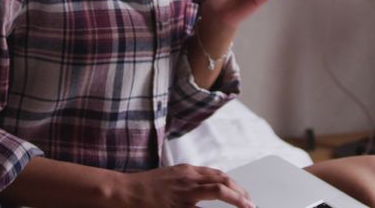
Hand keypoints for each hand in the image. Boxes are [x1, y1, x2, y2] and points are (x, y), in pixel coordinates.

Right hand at [118, 164, 254, 207]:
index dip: (234, 185)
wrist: (123, 191)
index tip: (243, 195)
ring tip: (248, 206)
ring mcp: (184, 190)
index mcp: (187, 171)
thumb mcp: (168, 178)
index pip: (218, 175)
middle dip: (240, 192)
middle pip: (223, 180)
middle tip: (251, 203)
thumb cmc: (143, 187)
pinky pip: (204, 206)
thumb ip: (186, 183)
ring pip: (218, 189)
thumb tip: (200, 190)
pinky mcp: (178, 203)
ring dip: (237, 198)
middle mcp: (189, 177)